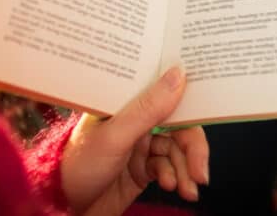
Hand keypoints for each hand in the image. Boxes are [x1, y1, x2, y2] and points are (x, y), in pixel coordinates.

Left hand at [60, 67, 209, 215]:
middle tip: (201, 173)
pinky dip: (177, 178)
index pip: (167, 92)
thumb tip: (179, 73)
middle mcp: (137, 120)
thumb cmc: (78, 166)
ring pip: (178, 150)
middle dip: (194, 150)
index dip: (192, 102)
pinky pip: (171, 167)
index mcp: (126, 103)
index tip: (212, 112)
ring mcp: (142, 144)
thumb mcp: (114, 137)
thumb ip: (148, 108)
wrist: (64, 209)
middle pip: (180, 126)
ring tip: (187, 190)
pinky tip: (174, 188)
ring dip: (187, 169)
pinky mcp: (144, 167)